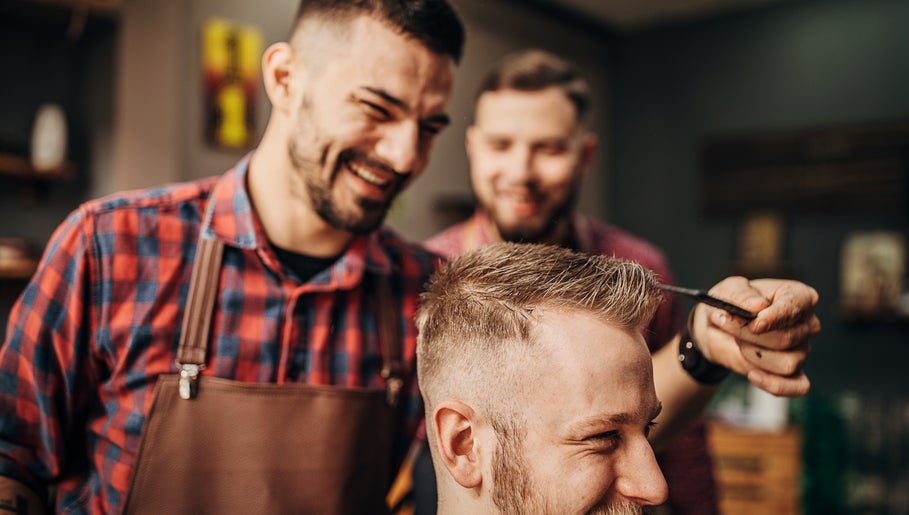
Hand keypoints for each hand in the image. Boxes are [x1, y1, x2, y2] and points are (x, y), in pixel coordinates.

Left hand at [691, 276, 820, 396]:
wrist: (718, 329)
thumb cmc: (730, 304)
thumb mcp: (727, 290)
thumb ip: (741, 295)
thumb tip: (758, 306)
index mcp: (797, 296)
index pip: (796, 306)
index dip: (776, 317)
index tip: (755, 324)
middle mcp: (806, 323)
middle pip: (786, 338)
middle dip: (749, 335)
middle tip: (726, 323)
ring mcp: (802, 349)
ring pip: (788, 363)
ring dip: (753, 355)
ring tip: (739, 342)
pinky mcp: (794, 373)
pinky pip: (798, 386)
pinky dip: (774, 384)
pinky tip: (753, 375)